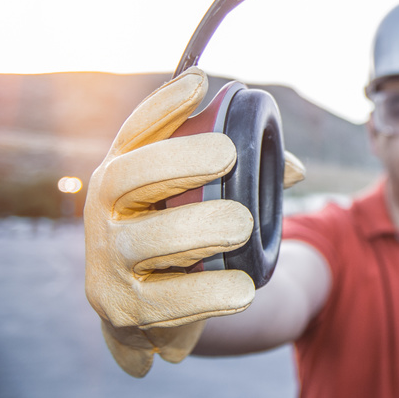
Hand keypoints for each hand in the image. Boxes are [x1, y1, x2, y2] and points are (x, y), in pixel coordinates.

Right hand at [85, 68, 263, 375]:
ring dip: (198, 228)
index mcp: (123, 176)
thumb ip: (246, 180)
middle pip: (127, 176)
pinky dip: (208, 293)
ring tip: (242, 226)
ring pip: (145, 240)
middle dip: (178, 161)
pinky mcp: (125, 309)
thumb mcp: (203, 204)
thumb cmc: (184, 241)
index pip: (135, 133)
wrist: (151, 316)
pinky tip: (243, 288)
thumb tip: (294, 168)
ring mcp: (108, 262)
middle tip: (228, 154)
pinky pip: (166, 301)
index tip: (201, 81)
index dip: (163, 105)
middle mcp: (104, 213)